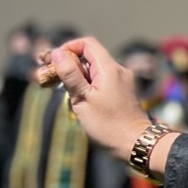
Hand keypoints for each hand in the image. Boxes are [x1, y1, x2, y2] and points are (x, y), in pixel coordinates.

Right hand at [38, 37, 148, 163]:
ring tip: (64, 91)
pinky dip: (88, 84)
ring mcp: (122, 80)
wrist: (135, 143)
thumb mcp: (83, 99)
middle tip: (51, 77)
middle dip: (69, 63)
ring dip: (77, 76)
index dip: (68, 48)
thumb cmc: (108, 125)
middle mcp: (119, 70)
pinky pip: (102, 79)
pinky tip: (78, 98)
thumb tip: (57, 52)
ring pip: (95, 69)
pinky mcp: (122, 91)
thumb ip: (70, 74)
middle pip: (90, 56)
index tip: (54, 62)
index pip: (87, 44)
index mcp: (110, 68)